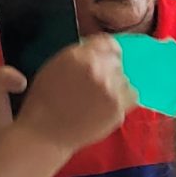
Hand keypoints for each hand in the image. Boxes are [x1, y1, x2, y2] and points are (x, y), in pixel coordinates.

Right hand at [9, 35, 136, 151]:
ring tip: (96, 98)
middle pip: (117, 61)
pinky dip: (122, 100)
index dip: (106, 51)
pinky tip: (105, 106)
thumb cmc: (44, 101)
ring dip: (115, 85)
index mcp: (78, 56)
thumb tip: (99, 49)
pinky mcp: (119, 108)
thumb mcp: (54, 67)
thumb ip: (79, 55)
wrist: (44, 134)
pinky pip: (131, 96)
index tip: (104, 58)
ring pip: (124, 79)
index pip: (108, 42)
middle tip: (95, 84)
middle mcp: (96, 69)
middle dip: (109, 69)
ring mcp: (110, 89)